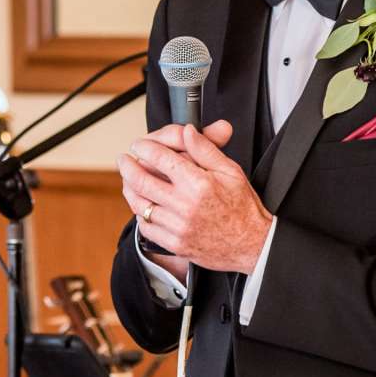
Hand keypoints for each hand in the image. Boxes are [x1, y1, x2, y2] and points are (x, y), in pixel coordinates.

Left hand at [118, 119, 272, 275]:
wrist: (251, 245)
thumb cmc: (243, 207)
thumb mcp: (231, 171)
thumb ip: (205, 150)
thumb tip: (187, 131)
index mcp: (198, 184)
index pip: (160, 158)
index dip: (144, 147)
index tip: (139, 145)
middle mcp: (185, 205)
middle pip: (141, 180)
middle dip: (128, 166)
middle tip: (124, 160)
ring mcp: (177, 227)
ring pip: (139, 204)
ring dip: (129, 188)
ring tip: (128, 180)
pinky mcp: (175, 244)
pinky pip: (146, 227)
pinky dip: (140, 214)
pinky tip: (142, 205)